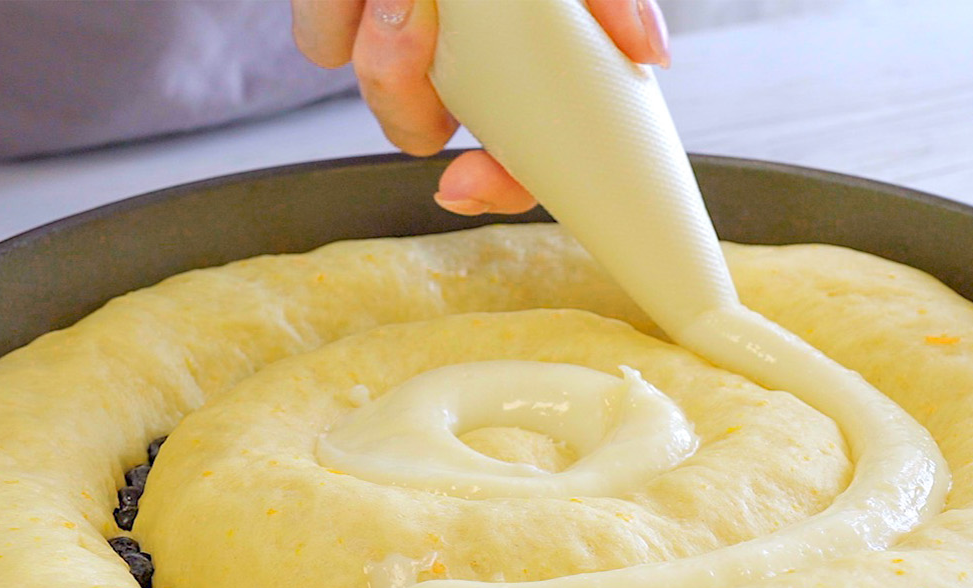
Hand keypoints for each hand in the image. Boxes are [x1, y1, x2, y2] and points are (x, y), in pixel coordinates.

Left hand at [291, 0, 670, 214]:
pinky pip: (322, 45)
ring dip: (385, 47)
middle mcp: (458, 56)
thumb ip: (611, 0)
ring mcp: (393, 38)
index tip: (465, 182)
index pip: (522, 153)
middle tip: (417, 24)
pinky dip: (335, 10)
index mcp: (521, 56)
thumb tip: (650, 51)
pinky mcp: (333, 17)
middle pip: (426, 132)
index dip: (501, 183)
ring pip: (378, 94)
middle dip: (410, 96)